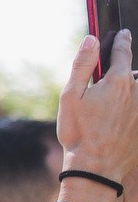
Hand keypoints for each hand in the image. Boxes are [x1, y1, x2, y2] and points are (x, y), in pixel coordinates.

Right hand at [55, 30, 137, 201]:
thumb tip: (91, 39)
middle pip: (131, 73)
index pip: (122, 52)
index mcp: (117, 82)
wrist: (97, 167)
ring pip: (137, 90)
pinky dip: (131, 106)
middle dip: (121, 70)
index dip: (122, 40)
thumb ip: (83, 65)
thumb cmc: (79, 132)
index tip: (123, 33)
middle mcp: (135, 92)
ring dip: (128, 88)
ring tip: (110, 99)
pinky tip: (115, 117)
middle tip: (106, 78)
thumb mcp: (70, 95)